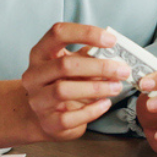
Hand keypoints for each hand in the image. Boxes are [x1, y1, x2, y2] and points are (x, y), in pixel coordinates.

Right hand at [21, 23, 131, 142]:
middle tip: (122, 70)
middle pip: (64, 65)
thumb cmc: (64, 84)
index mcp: (41, 53)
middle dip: (99, 67)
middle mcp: (34, 75)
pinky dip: (91, 110)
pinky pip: (69, 117)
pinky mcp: (47, 122)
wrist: (45, 117)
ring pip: (64, 91)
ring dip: (96, 88)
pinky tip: (105, 104)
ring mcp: (37, 100)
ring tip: (116, 87)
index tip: (111, 40)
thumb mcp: (74, 65)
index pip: (58, 33)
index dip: (86, 33)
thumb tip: (115, 55)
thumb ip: (90, 57)